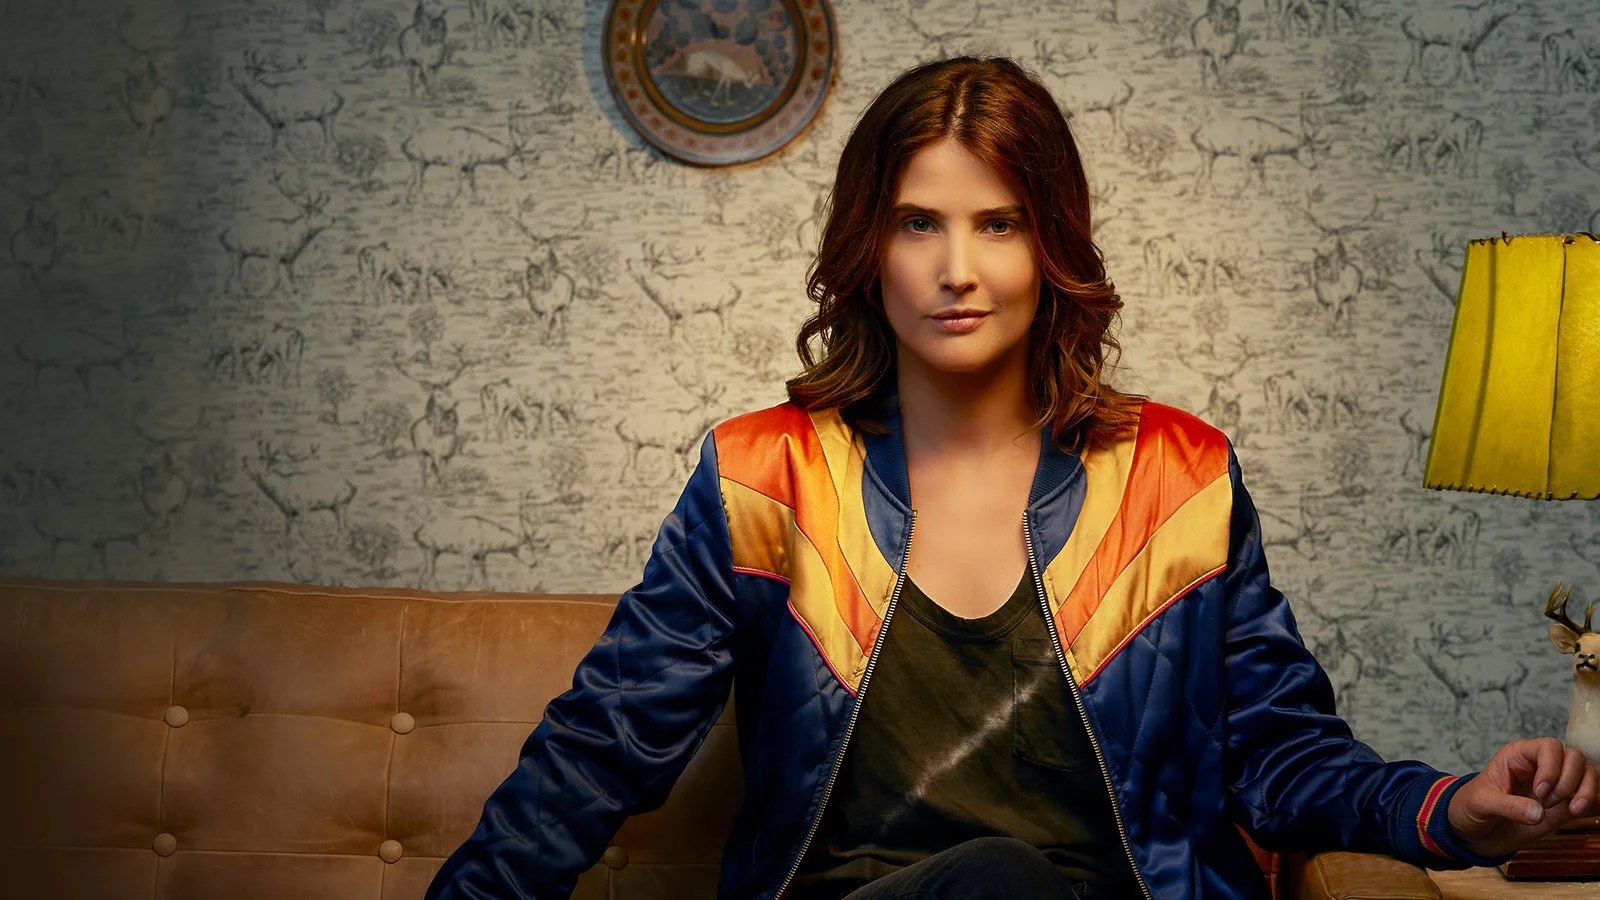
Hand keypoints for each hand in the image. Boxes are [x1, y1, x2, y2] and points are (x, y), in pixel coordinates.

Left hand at [1445, 737, 1598, 858]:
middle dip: (1568, 781)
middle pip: (1574, 757)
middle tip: (1547, 802)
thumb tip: (1538, 813)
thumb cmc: (1472, 807)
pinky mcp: (1564, 807)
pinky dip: (1594, 803)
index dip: (1551, 767)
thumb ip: (1508, 806)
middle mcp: (1542, 767)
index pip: (1550, 747)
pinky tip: (1582, 812)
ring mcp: (1556, 786)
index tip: (1539, 792)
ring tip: (1571, 810)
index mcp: (1519, 756)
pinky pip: (1591, 799)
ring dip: (1587, 791)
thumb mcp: (1481, 803)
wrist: (1474, 831)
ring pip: (1588, 774)